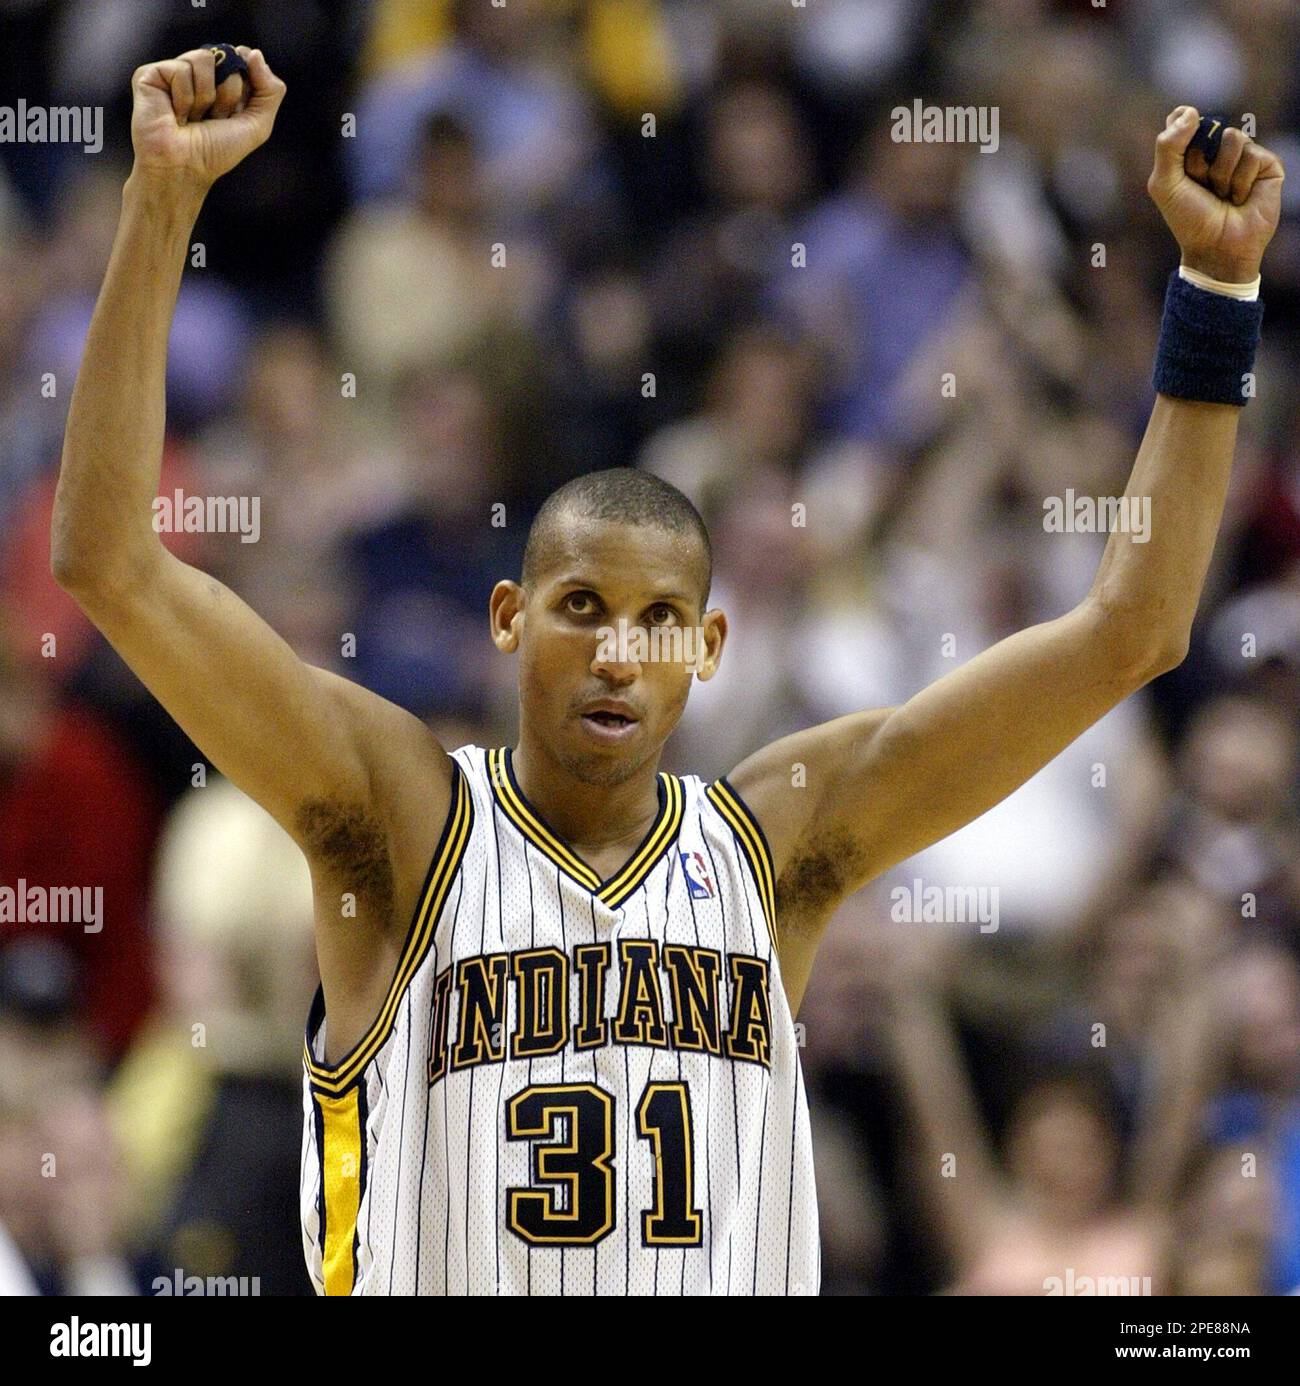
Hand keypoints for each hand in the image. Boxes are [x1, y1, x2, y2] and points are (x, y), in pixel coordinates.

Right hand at [130, 46, 285, 186]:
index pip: (243, 59)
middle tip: (211, 118)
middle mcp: (199, 74)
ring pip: (204, 58)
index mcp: (222, 82)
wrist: (183, 167)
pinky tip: (175, 113)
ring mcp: (174, 71)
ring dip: (205, 97)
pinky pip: (181, 68)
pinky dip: (184, 97)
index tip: (234, 113)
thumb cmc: (216, 152)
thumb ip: (270, 91)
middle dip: (227, 94)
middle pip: (226, 58)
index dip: (245, 85)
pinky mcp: (152, 73)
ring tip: (192, 116)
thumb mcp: (257, 125)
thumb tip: (254, 53)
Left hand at [1147, 106, 1283, 282]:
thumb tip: (1190, 111)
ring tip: (1222, 195)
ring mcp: (1243, 156)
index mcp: (1189, 152)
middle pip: (1208, 126)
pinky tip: (1240, 198)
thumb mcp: (1165, 185)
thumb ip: (1168, 147)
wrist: (1217, 247)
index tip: (1179, 156)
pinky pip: (1252, 155)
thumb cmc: (1189, 219)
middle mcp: (1216, 150)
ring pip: (1232, 138)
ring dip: (1221, 174)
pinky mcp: (1266, 165)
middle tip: (1201, 186)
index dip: (1181, 128)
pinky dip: (1241, 181)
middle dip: (1199, 160)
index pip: (1183, 117)